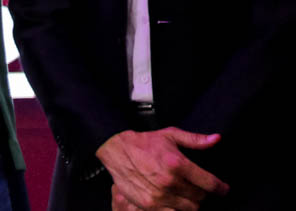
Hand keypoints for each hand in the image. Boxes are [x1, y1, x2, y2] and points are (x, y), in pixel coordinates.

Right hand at [96, 128, 227, 209]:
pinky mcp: (149, 204)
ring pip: (190, 208)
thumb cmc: (143, 142)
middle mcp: (169, 181)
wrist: (115, 150)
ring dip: (191, 202)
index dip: (221, 188)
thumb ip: (195, 140)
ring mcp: (159, 195)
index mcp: (177, 164)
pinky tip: (174, 200)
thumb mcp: (170, 136)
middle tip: (197, 187)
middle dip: (202, 193)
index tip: (223, 189)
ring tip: (185, 193)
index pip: (210, 183)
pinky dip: (177, 208)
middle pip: (200, 198)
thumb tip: (216, 139)